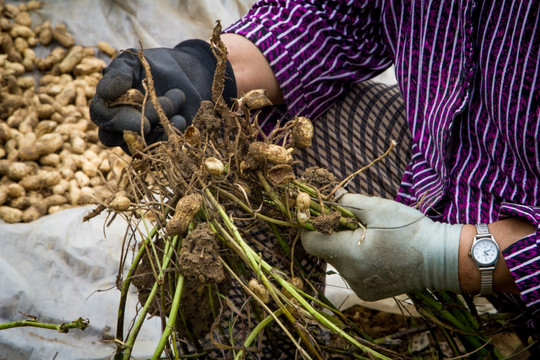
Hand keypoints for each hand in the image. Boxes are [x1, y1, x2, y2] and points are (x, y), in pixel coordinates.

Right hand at [89, 39, 235, 152]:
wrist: (190, 73)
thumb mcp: (135, 61)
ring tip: (178, 95)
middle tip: (157, 106)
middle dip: (136, 123)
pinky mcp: (161, 145)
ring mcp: (140, 137)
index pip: (100, 115)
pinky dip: (170, 135)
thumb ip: (118, 73)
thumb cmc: (156, 66)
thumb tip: (105, 93)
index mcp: (108, 104)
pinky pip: (160, 150)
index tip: (138, 102)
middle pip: (112, 138)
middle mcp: (119, 125)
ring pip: (138, 144)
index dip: (114, 113)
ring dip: (158, 123)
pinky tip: (181, 118)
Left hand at [301, 194, 462, 300]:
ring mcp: (358, 287)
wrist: (441, 259)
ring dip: (344, 244)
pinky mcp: (367, 293)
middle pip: (324, 250)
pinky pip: (350, 271)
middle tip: (352, 219)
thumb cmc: (410, 230)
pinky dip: (356, 258)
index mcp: (349, 255)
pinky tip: (375, 250)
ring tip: (369, 234)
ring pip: (337, 260)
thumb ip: (346, 202)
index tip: (321, 211)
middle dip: (332, 232)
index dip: (311, 224)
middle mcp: (350, 276)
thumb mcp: (377, 208)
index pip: (310, 241)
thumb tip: (326, 197)